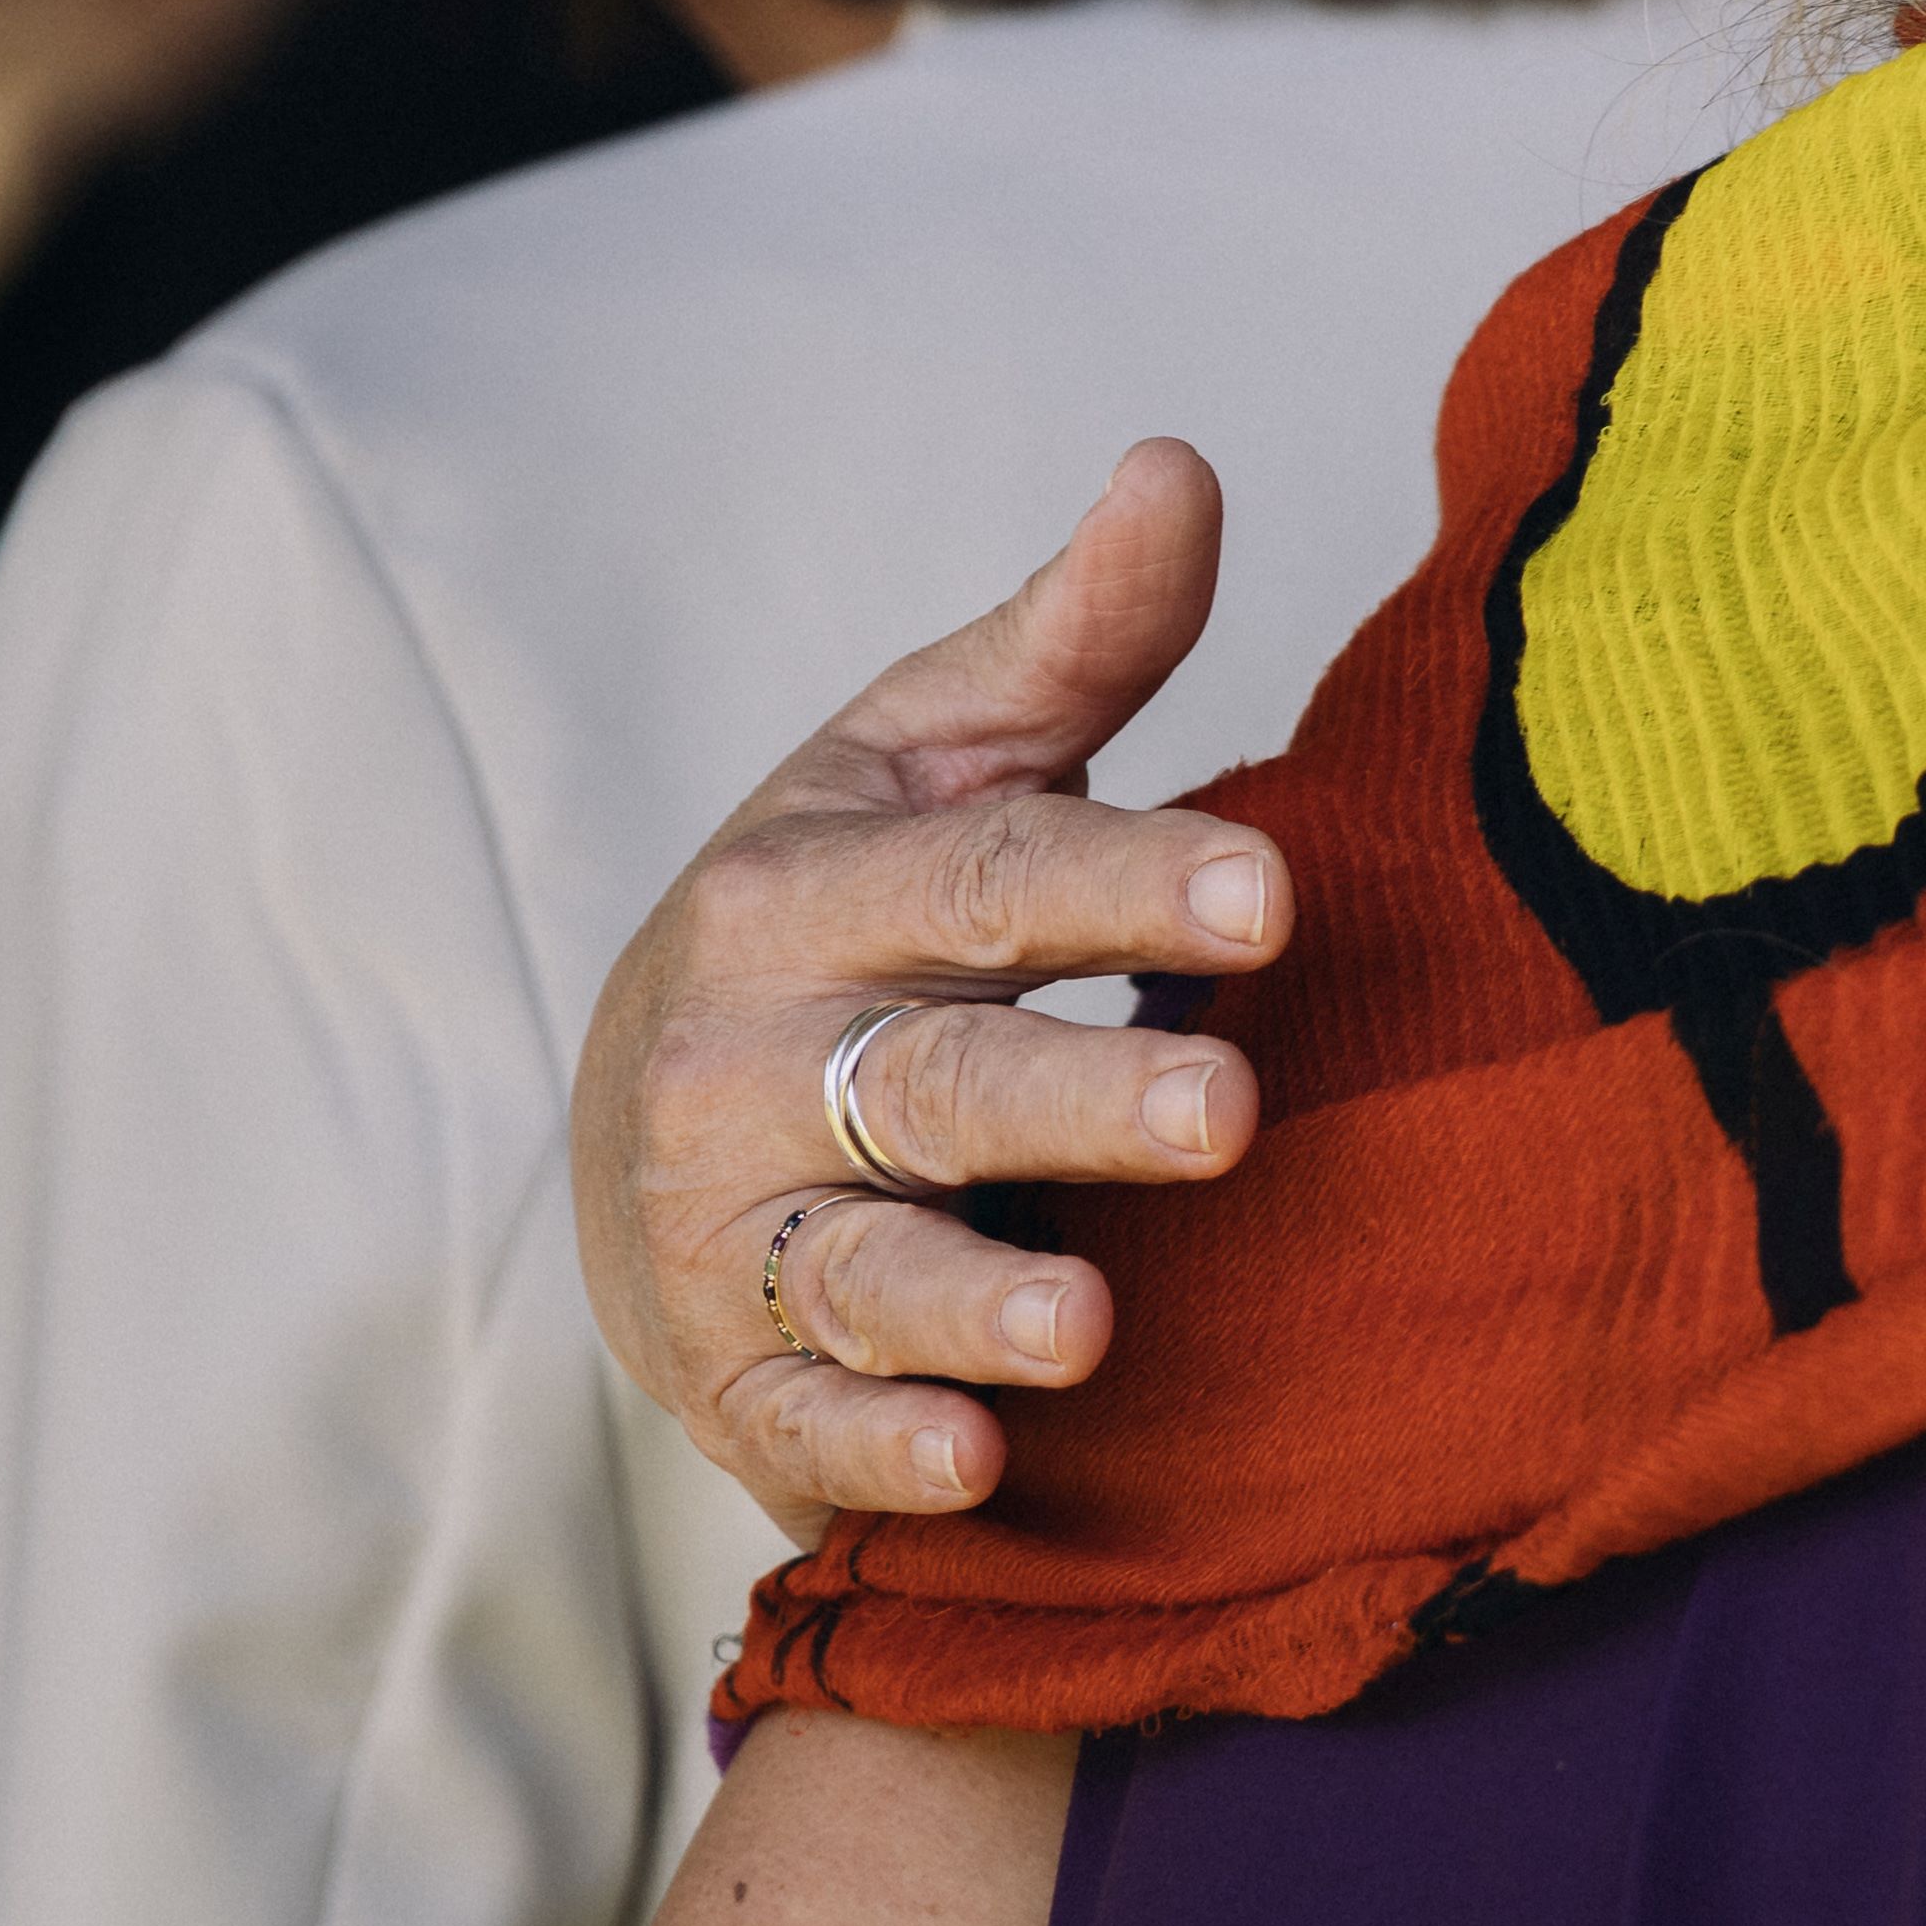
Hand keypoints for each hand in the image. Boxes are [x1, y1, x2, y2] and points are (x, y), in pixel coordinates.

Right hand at [569, 440, 1293, 1535]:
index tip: (1276, 892)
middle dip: (1085, 1099)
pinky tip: (972, 1464)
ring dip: (976, 1300)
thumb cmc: (855, 908)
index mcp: (812, 888)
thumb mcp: (937, 754)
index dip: (1134, 882)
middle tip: (1231, 1107)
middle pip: (940, 1081)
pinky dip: (874, 1449)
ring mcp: (731, 1227)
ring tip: (1092, 1319)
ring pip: (864, 1267)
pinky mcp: (734, 1373)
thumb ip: (1079, 636)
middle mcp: (754, 1062)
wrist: (649, 1117)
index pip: (994, 877)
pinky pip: (800, 1420)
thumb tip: (1179, 461)